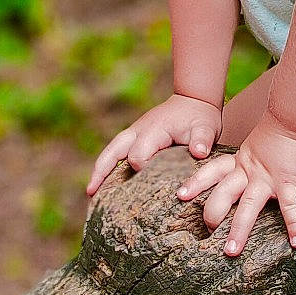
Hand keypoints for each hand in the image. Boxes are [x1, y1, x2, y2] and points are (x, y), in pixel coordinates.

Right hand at [85, 93, 221, 202]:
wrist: (194, 100)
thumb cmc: (199, 117)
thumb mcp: (205, 127)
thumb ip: (202, 140)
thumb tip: (198, 152)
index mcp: (153, 131)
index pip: (138, 155)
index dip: (141, 170)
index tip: (148, 183)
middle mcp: (137, 131)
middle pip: (113, 152)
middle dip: (103, 172)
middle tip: (92, 194)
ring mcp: (133, 134)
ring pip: (109, 153)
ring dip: (99, 171)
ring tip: (90, 193)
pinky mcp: (133, 139)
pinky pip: (114, 154)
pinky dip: (105, 168)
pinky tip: (101, 186)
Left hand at [176, 111, 295, 256]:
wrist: (295, 116)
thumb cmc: (278, 134)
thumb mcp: (254, 148)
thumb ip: (247, 164)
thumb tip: (240, 179)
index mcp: (239, 162)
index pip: (212, 171)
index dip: (196, 182)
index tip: (180, 195)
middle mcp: (248, 172)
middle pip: (224, 192)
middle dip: (213, 213)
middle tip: (207, 231)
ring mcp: (267, 177)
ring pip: (248, 205)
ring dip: (239, 229)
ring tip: (231, 251)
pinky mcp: (288, 181)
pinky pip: (291, 205)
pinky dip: (295, 224)